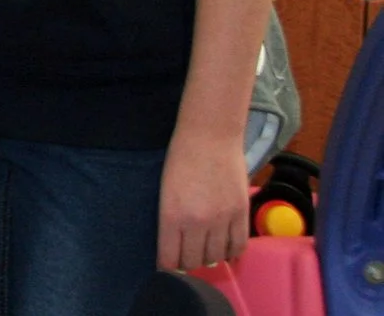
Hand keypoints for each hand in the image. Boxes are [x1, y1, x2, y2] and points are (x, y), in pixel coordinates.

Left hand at [158, 125, 249, 270]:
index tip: (166, 269)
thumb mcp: (164, 190)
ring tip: (204, 253)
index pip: (169, 257)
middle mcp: (197, 222)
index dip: (167, 267)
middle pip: (193, 261)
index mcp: (171, 215)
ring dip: (209, 259)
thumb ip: (170, 219)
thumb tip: (175, 244)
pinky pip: (239, 246)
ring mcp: (222, 219)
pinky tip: (225, 250)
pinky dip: (231, 253)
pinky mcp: (242, 214)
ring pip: (216, 257)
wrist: (210, 136)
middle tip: (185, 260)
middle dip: (187, 265)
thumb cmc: (180, 158)